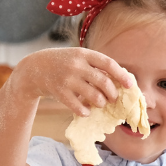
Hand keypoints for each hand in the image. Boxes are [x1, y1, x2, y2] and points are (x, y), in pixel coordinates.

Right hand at [11, 48, 133, 116]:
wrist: (35, 68)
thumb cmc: (64, 63)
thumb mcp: (78, 57)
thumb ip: (96, 65)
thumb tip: (121, 80)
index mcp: (84, 54)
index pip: (108, 63)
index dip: (121, 75)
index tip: (130, 85)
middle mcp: (76, 65)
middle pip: (104, 82)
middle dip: (112, 93)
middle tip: (113, 98)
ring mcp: (67, 79)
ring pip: (94, 96)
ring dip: (101, 103)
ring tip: (100, 103)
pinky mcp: (59, 92)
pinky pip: (79, 107)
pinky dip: (86, 111)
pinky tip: (86, 111)